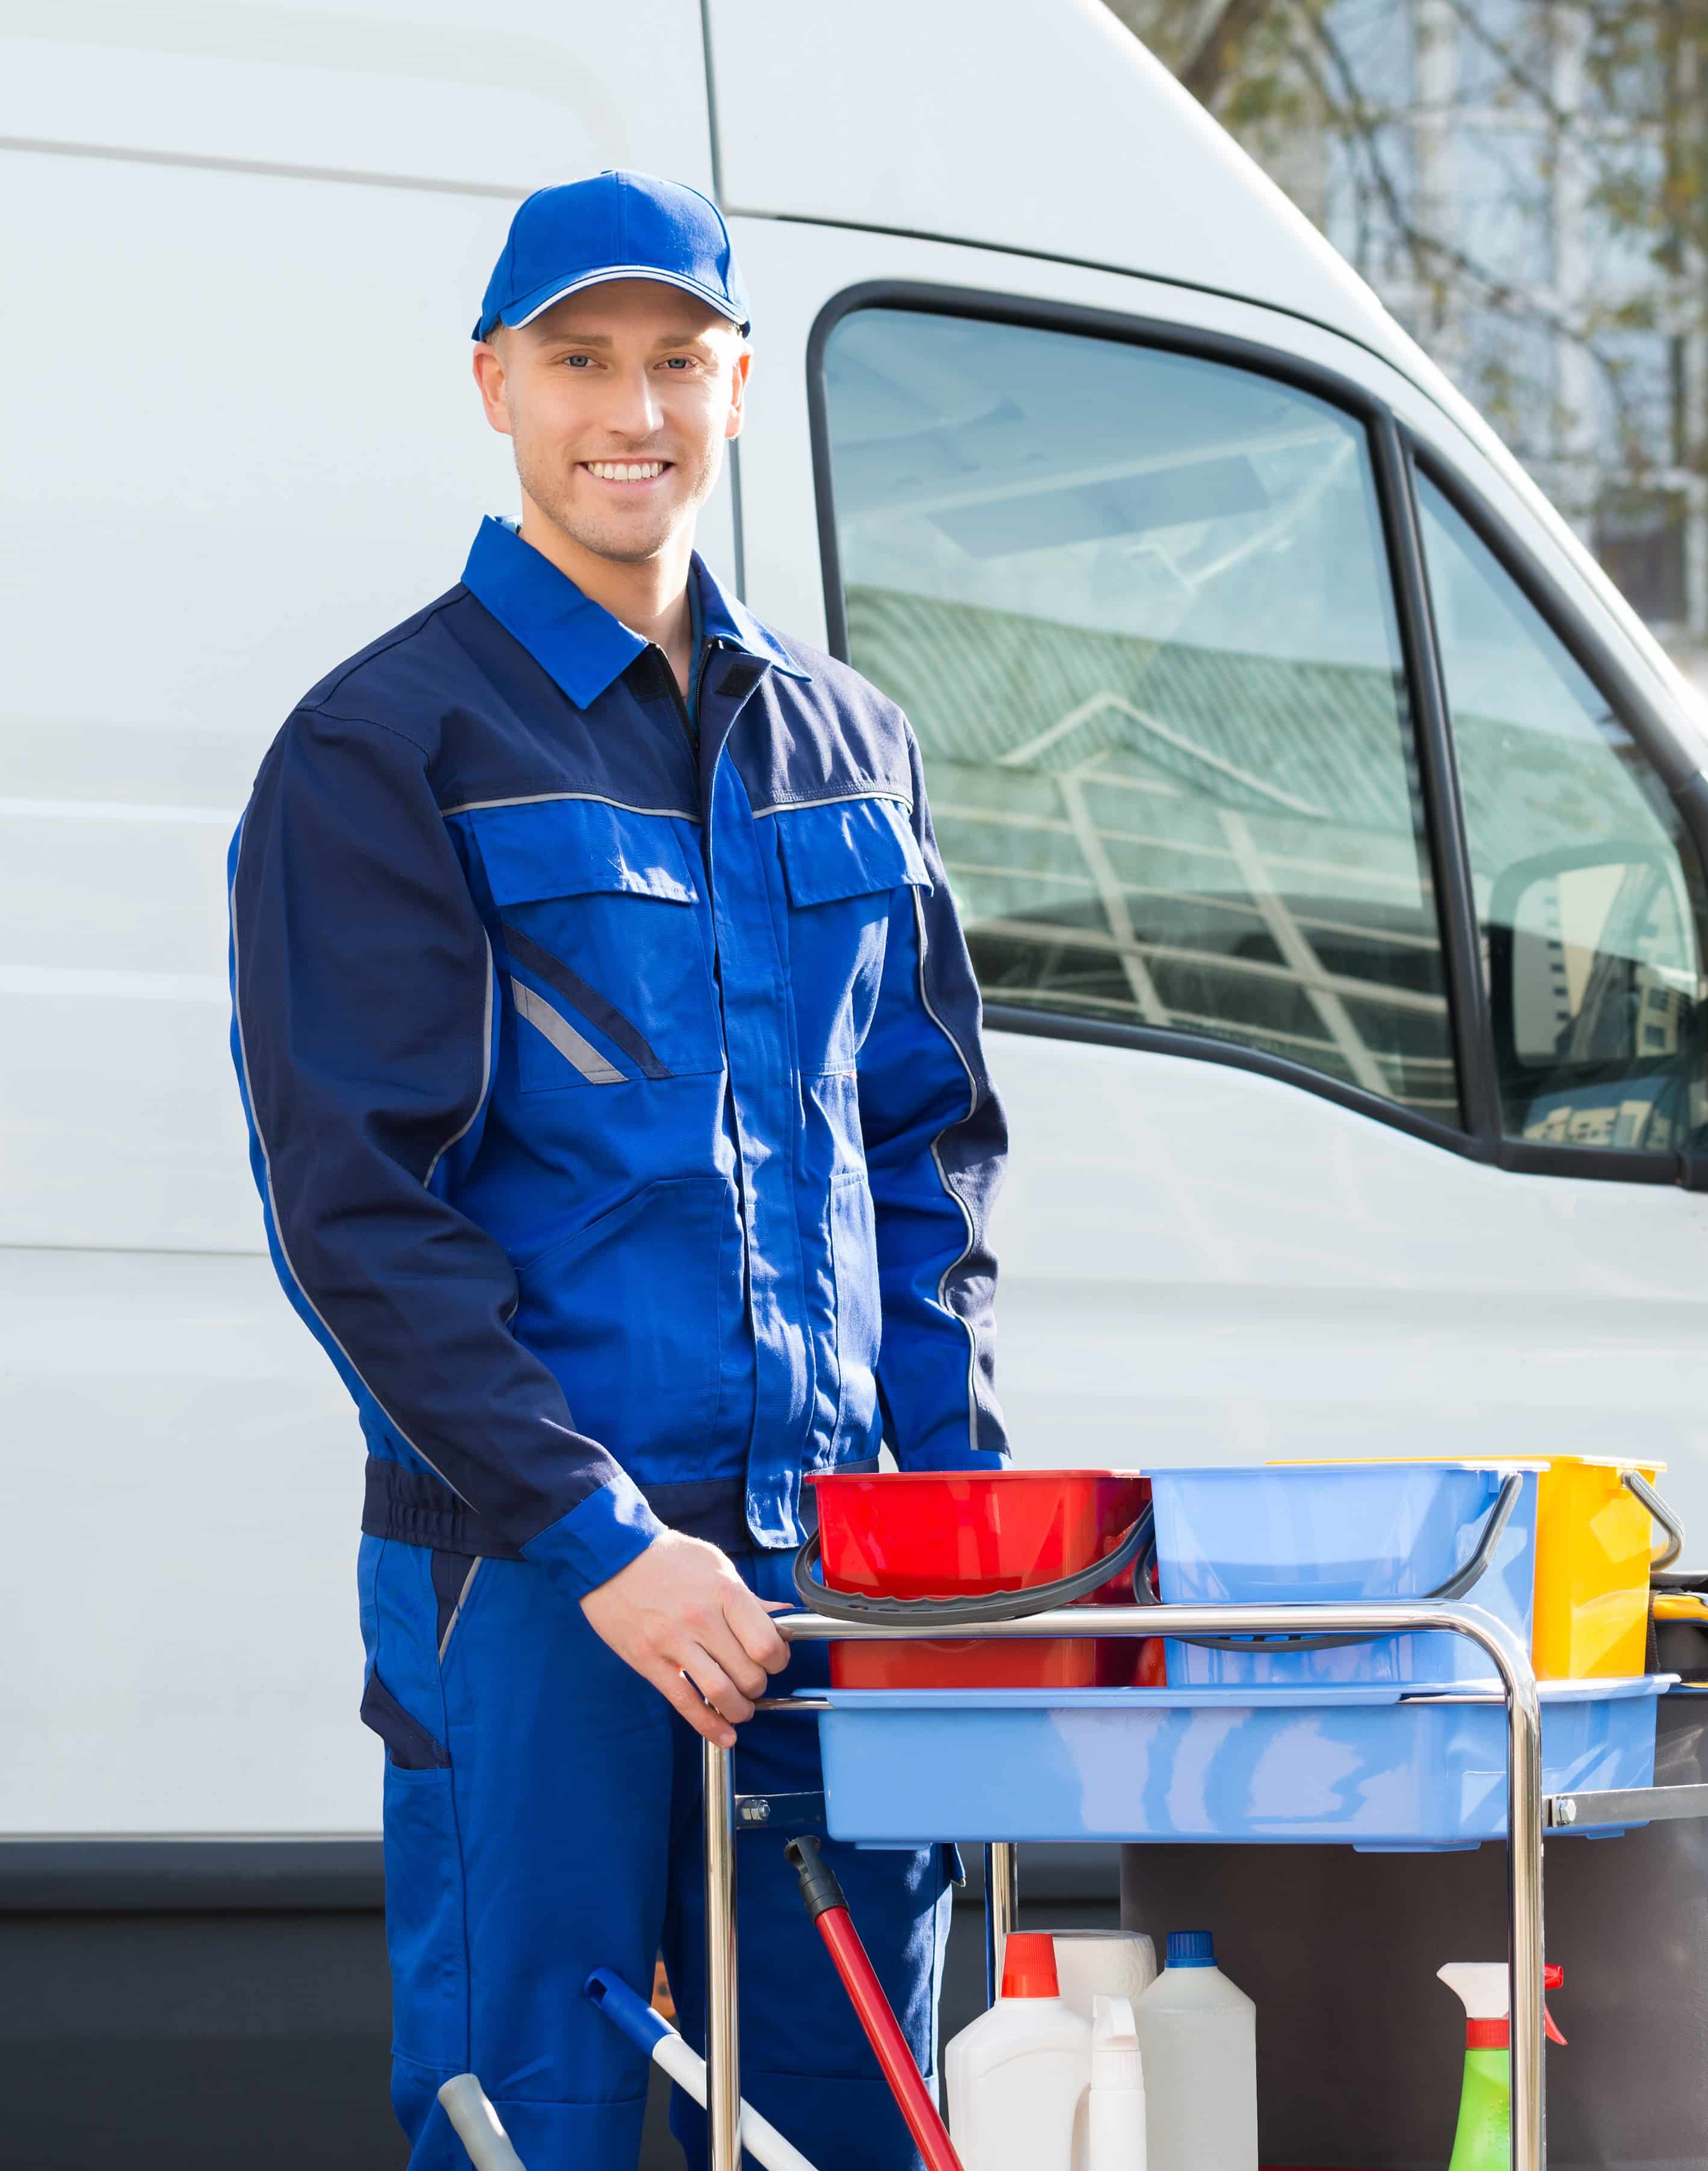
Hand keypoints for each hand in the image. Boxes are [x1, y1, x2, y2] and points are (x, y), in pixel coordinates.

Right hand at [580, 1531, 791, 1745]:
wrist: (612, 1555)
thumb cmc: (666, 1557)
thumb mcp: (715, 1564)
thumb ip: (747, 1596)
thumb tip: (781, 1616)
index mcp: (724, 1592)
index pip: (767, 1644)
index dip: (778, 1660)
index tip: (774, 1659)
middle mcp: (702, 1619)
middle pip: (748, 1673)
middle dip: (759, 1686)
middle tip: (754, 1681)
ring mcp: (673, 1642)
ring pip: (721, 1694)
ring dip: (739, 1710)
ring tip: (740, 1708)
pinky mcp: (648, 1661)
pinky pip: (684, 1703)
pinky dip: (709, 1726)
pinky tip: (723, 1735)